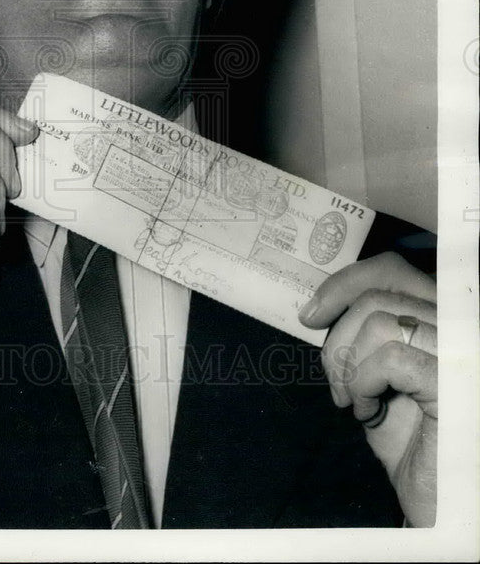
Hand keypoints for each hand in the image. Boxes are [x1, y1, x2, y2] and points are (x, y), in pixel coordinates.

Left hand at [299, 251, 436, 526]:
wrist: (439, 502)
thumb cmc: (414, 443)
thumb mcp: (378, 377)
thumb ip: (364, 336)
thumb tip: (319, 307)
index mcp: (440, 318)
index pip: (392, 270)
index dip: (344, 283)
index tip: (311, 315)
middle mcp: (458, 325)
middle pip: (377, 294)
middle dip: (339, 338)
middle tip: (336, 383)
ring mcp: (461, 349)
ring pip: (379, 321)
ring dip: (350, 366)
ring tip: (355, 402)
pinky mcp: (456, 378)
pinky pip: (390, 357)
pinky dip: (364, 383)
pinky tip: (369, 412)